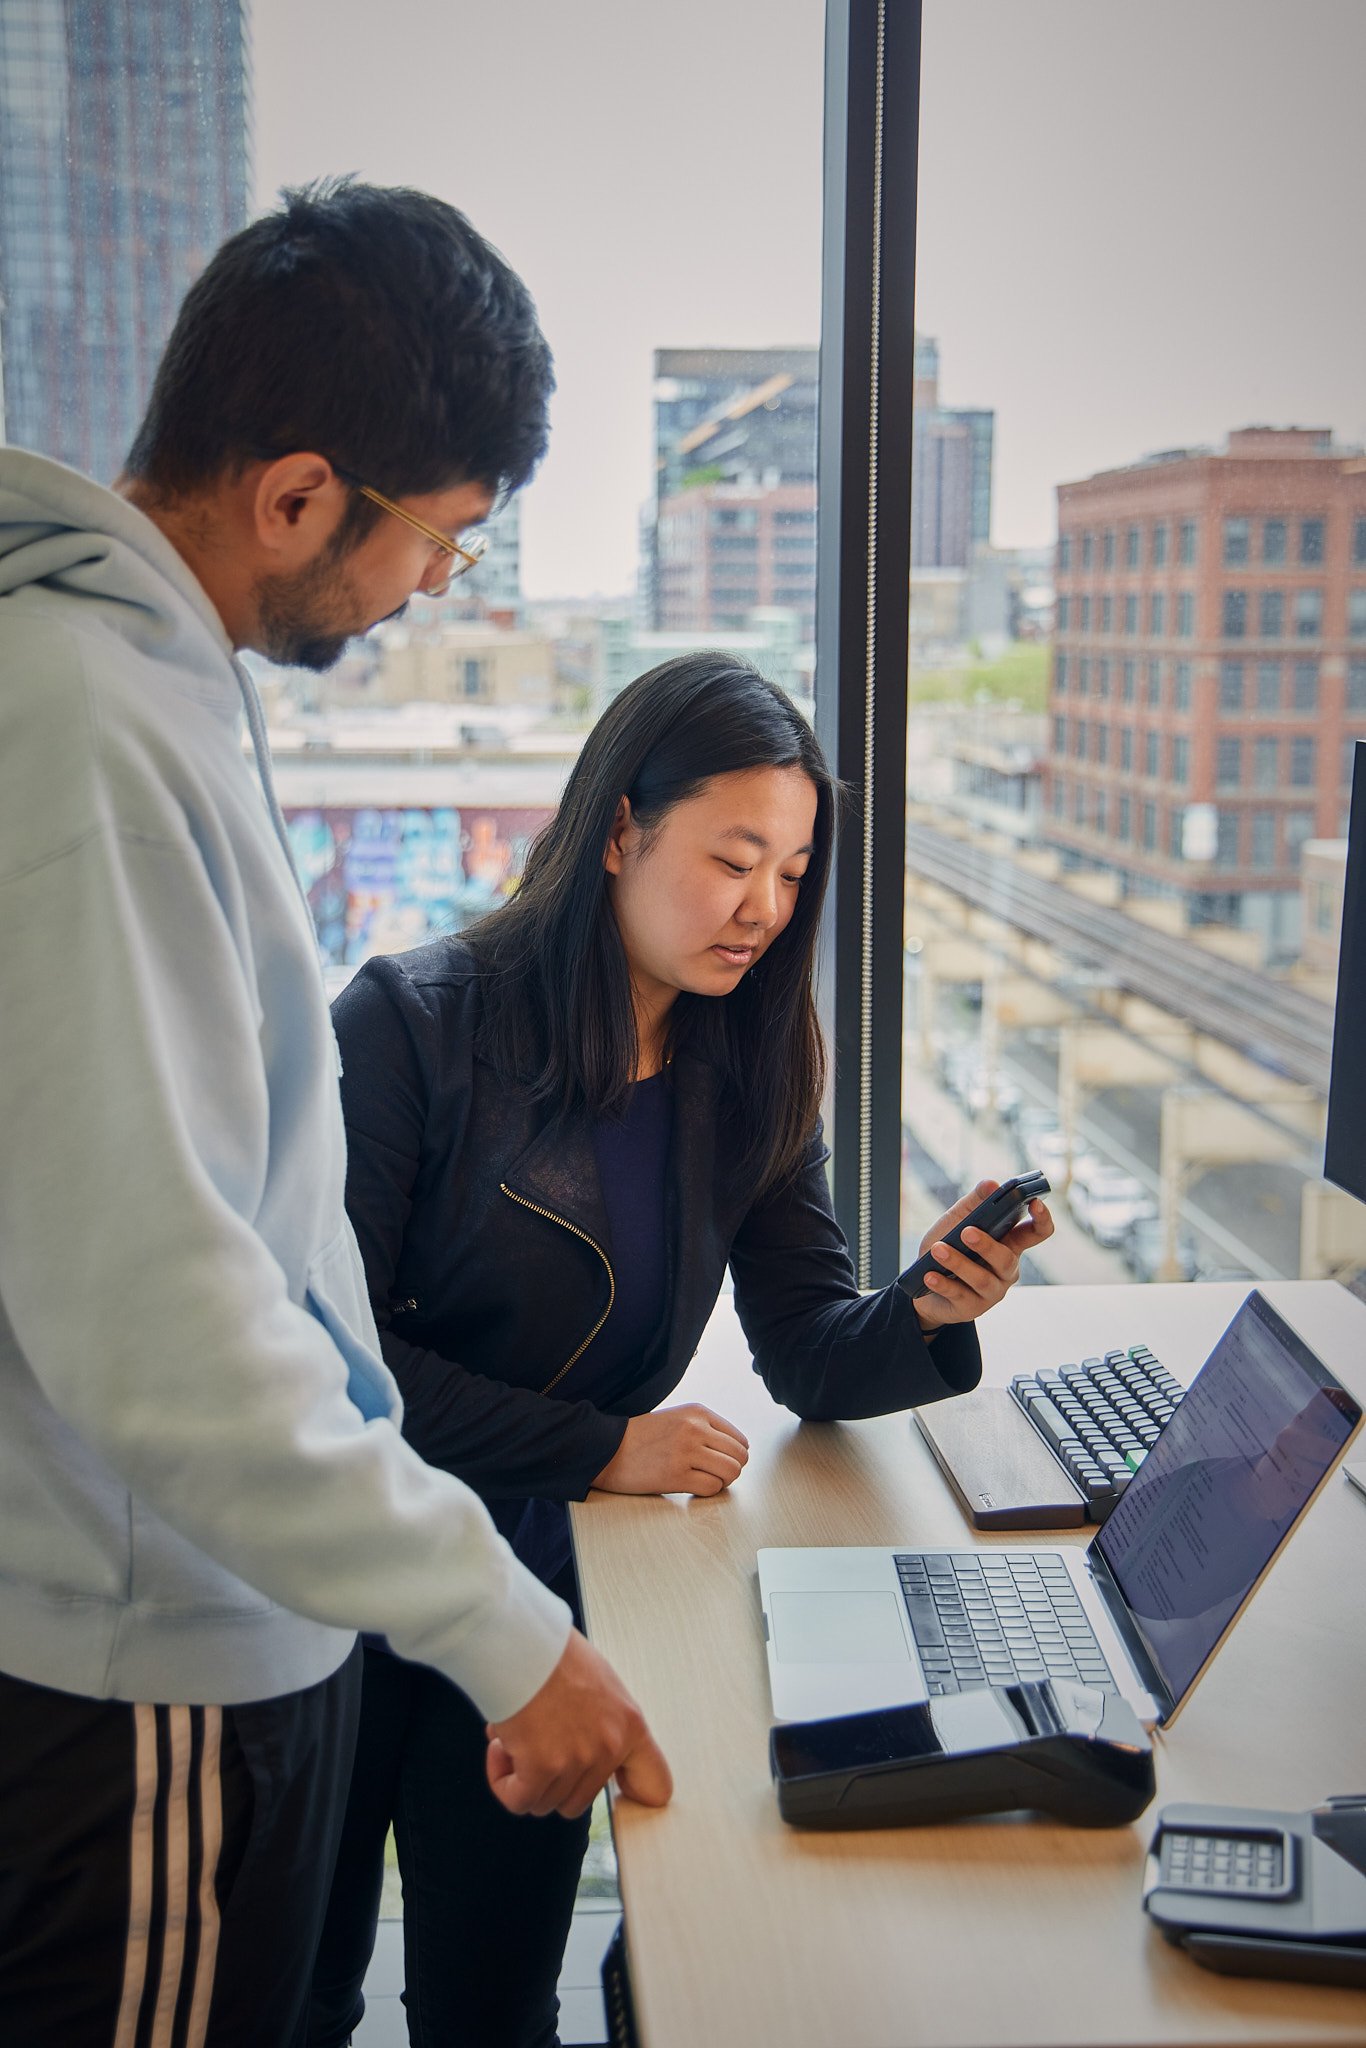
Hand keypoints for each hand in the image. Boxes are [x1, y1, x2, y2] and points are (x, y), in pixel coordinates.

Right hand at [485, 1627, 672, 1818]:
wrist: (521, 1639)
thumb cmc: (553, 1653)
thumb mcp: (600, 1685)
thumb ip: (603, 1724)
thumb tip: (584, 1757)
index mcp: (630, 1726)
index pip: (655, 1785)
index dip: (632, 1794)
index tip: (615, 1791)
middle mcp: (608, 1747)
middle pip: (579, 1801)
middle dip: (552, 1781)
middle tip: (536, 1747)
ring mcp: (575, 1760)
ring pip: (546, 1802)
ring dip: (523, 1777)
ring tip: (515, 1737)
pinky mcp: (541, 1767)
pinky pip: (519, 1800)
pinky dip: (503, 1783)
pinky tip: (500, 1749)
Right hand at [592, 1403, 749, 1495]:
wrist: (608, 1448)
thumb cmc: (641, 1437)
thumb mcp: (677, 1418)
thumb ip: (705, 1428)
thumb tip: (735, 1450)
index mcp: (697, 1412)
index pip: (739, 1439)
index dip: (733, 1455)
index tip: (720, 1462)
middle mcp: (695, 1428)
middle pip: (739, 1456)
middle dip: (731, 1470)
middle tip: (715, 1475)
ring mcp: (686, 1451)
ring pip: (731, 1471)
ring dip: (722, 1481)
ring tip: (705, 1480)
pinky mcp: (676, 1475)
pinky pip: (712, 1487)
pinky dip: (707, 1492)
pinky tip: (692, 1487)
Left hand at [913, 1179, 1053, 1331]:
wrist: (920, 1282)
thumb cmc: (945, 1247)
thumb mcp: (956, 1221)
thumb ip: (974, 1202)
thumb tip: (991, 1183)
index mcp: (1009, 1245)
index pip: (1036, 1233)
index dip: (1042, 1219)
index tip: (1034, 1202)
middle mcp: (1005, 1270)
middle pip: (1007, 1259)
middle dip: (987, 1245)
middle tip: (967, 1232)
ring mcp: (991, 1292)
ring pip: (982, 1280)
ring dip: (959, 1264)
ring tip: (938, 1250)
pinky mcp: (972, 1308)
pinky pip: (960, 1296)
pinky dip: (944, 1284)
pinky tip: (930, 1275)